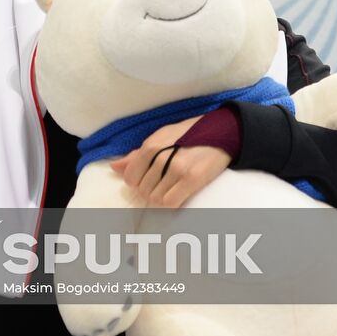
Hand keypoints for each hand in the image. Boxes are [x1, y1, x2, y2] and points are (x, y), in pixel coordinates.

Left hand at [110, 117, 230, 208]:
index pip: (131, 177)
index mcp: (151, 145)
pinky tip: (178, 195)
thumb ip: (137, 155)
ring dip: (162, 198)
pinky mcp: (192, 179)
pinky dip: (171, 204)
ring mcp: (176, 168)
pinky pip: (170, 203)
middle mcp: (161, 156)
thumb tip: (114, 168)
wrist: (222, 131)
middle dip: (151, 191)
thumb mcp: (161, 137)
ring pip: (155, 199)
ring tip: (173, 188)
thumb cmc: (189, 134)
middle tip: (165, 183)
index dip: (138, 182)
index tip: (149, 180)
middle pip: (143, 190)